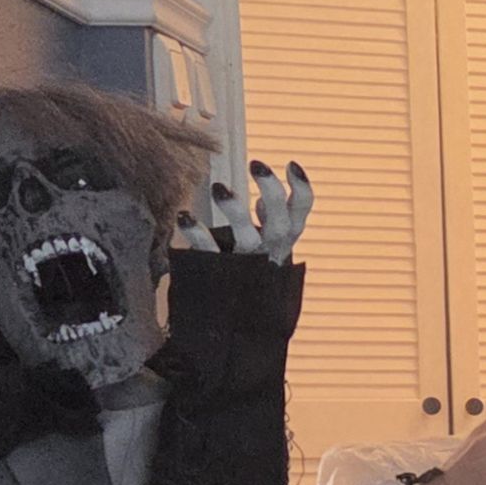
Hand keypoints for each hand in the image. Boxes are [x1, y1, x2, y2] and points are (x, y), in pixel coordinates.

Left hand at [174, 159, 313, 265]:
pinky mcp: (221, 273)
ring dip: (236, 210)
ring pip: (248, 238)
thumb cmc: (253, 273)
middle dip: (272, 190)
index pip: (301, 211)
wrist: (236, 321)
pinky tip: (184, 217)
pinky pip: (210, 253)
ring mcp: (247, 264)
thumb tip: (265, 199)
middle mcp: (270, 251)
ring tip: (218, 187)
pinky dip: (197, 234)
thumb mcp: (269, 246)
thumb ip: (270, 220)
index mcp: (284, 239)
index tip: (291, 164)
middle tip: (255, 163)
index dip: (301, 187)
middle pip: (280, 222)